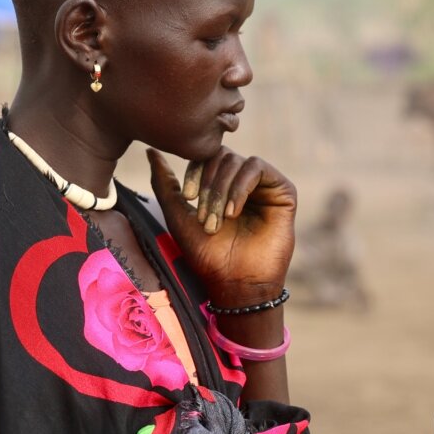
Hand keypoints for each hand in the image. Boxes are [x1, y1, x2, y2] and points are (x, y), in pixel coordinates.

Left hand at [147, 147, 296, 306]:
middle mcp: (242, 181)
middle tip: (203, 215)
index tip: (187, 197)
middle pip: (220, 156)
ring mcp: (263, 185)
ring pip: (236, 161)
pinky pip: (258, 167)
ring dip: (221, 190)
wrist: (235, 281)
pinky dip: (240, 187)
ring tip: (218, 219)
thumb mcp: (176, 214)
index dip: (194, 171)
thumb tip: (150, 152)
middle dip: (208, 184)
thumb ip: (164, 183)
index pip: (205, 156)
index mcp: (220, 183)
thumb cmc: (206, 253)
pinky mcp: (283, 191)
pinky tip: (233, 212)